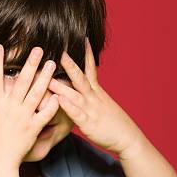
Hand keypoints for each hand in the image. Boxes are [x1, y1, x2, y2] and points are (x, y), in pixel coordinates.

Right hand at [0, 44, 58, 167]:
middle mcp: (10, 108)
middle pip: (21, 81)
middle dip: (30, 63)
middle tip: (39, 49)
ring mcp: (23, 117)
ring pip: (36, 93)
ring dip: (45, 77)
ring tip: (52, 64)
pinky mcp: (33, 128)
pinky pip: (45, 113)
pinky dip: (53, 104)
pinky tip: (60, 93)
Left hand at [48, 37, 143, 157]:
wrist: (128, 138)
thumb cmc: (113, 122)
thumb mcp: (102, 103)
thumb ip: (92, 94)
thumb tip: (82, 85)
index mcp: (96, 92)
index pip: (90, 68)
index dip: (86, 53)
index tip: (82, 37)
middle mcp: (93, 97)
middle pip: (80, 77)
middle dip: (69, 64)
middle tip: (58, 50)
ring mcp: (91, 109)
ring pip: (75, 94)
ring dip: (61, 85)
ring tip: (48, 76)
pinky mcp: (89, 123)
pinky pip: (77, 114)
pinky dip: (69, 107)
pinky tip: (60, 101)